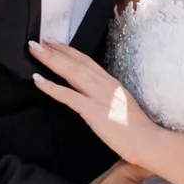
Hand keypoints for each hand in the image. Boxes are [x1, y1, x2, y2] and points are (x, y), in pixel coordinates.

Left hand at [29, 37, 154, 161]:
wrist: (148, 142)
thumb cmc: (137, 131)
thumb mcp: (122, 107)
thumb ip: (109, 99)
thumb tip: (97, 99)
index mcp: (112, 83)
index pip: (87, 62)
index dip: (70, 51)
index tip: (55, 43)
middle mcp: (105, 85)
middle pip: (76, 62)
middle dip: (56, 50)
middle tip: (38, 41)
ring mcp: (99, 96)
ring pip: (71, 72)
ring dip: (51, 60)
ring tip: (35, 51)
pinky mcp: (93, 110)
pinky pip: (68, 96)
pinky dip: (51, 87)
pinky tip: (38, 80)